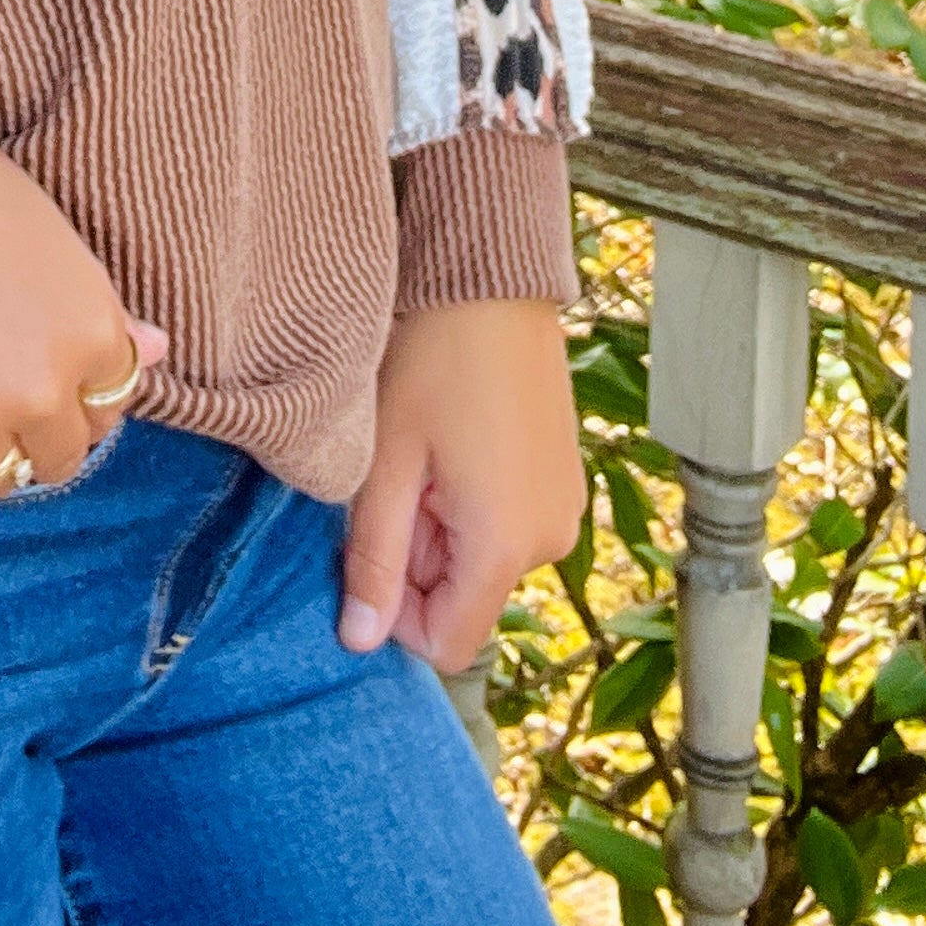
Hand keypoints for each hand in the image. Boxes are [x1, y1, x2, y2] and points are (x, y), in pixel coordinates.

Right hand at [0, 140, 164, 492]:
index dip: (76, 387)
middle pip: (62, 454)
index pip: (111, 402)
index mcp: (89, 332)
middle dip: (36, 428)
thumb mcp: (47, 236)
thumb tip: (158, 348)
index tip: (42, 367)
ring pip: (2, 476)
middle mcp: (45, 393)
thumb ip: (101, 307)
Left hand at [342, 299, 583, 671]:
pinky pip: (507, 522)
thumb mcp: (385, 462)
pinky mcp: (564, 479)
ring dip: (442, 524)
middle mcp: (550, 539)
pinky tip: (453, 438)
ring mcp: (564, 507)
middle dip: (418, 555)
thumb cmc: (432, 360)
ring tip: (424, 450)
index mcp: (505, 545)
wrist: (491, 280)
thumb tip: (360, 640)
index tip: (372, 543)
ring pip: (482, 558)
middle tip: (397, 476)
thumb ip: (373, 559)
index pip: (449, 645)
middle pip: (464, 597)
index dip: (397, 614)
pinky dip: (471, 500)